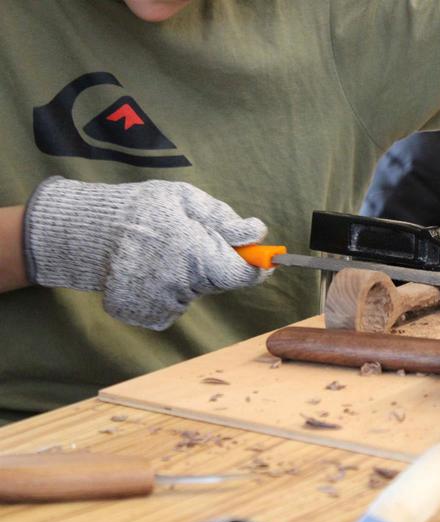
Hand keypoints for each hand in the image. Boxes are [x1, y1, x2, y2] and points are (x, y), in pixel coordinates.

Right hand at [24, 177, 268, 329]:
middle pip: (218, 283)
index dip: (256, 268)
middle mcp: (181, 283)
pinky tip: (149, 271)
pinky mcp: (146, 315)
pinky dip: (166, 292)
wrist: (86, 232)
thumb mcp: (183, 199)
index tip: (262, 261)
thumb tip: (257, 232)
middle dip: (215, 264)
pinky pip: (171, 307)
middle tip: (192, 243)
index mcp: (195, 253)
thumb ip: (223, 218)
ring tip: (162, 254)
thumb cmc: (140, 209)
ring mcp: (162, 303)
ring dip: (188, 278)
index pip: (242, 274)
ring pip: (194, 294)